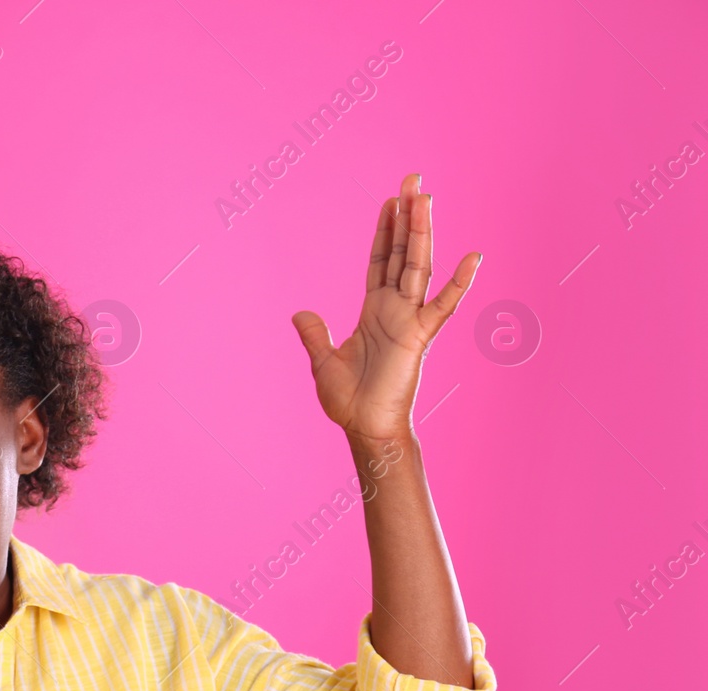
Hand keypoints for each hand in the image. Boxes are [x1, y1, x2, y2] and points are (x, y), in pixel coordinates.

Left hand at [290, 173, 479, 443]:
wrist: (365, 428)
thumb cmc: (349, 401)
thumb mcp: (323, 362)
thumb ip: (314, 335)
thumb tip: (300, 314)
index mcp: (374, 311)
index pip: (381, 261)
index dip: (385, 231)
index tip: (390, 200)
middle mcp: (395, 309)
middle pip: (404, 252)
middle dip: (407, 216)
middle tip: (413, 180)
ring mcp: (410, 319)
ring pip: (419, 265)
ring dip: (422, 232)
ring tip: (425, 197)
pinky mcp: (420, 336)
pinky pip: (443, 306)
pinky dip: (458, 283)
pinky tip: (474, 258)